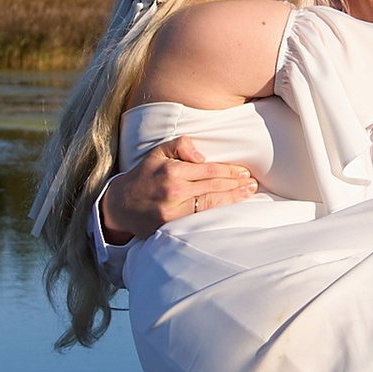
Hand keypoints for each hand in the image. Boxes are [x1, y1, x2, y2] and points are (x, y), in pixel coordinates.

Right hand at [97, 135, 262, 242]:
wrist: (120, 205)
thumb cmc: (143, 176)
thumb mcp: (157, 152)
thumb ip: (180, 146)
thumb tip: (202, 155)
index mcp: (171, 170)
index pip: (209, 169)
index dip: (230, 170)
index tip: (244, 172)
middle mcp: (174, 190)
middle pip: (213, 186)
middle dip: (236, 184)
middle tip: (252, 183)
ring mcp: (173, 210)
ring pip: (210, 203)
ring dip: (232, 198)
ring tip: (248, 194)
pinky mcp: (171, 226)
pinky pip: (200, 218)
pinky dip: (217, 214)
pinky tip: (231, 210)